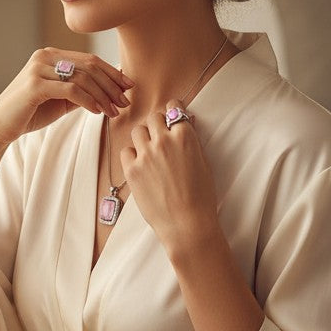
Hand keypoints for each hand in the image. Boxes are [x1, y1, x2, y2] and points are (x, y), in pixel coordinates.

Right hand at [0, 48, 132, 147]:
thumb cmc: (29, 114)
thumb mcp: (60, 100)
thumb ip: (80, 91)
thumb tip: (109, 91)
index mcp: (50, 55)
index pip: (89, 60)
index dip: (111, 73)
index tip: (128, 87)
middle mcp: (44, 56)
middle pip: (89, 66)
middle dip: (111, 85)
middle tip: (125, 102)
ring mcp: (39, 68)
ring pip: (83, 78)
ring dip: (103, 96)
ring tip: (114, 112)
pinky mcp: (35, 84)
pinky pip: (71, 90)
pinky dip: (88, 101)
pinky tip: (97, 112)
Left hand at [121, 100, 220, 254]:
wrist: (187, 223)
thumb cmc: (201, 196)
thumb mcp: (203, 162)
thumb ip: (191, 140)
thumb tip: (185, 122)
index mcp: (185, 136)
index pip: (173, 107)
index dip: (172, 111)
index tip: (171, 116)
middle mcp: (163, 141)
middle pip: (153, 118)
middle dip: (157, 125)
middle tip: (161, 139)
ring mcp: (145, 155)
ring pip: (138, 131)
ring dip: (144, 138)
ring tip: (150, 153)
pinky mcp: (131, 170)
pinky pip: (126, 151)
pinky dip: (132, 155)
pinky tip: (141, 166)